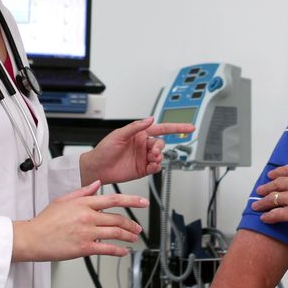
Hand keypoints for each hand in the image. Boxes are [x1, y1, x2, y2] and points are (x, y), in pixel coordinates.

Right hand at [12, 180, 147, 261]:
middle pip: (117, 218)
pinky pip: (106, 249)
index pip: (113, 199)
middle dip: (131, 224)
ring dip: (128, 236)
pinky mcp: (84, 247)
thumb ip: (83, 191)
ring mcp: (87, 232)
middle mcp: (87, 216)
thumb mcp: (63, 199)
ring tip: (133, 238)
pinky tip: (123, 251)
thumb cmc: (45, 220)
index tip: (142, 202)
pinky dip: (118, 251)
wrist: (32, 238)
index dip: (132, 200)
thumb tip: (97, 184)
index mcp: (83, 203)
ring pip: (115, 233)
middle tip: (137, 227)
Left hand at [80, 117, 194, 184]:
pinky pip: (155, 167)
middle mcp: (143, 145)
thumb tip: (150, 119)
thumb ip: (136, 127)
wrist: (98, 167)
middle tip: (153, 152)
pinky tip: (151, 166)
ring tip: (151, 159)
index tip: (189, 127)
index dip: (176, 127)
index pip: (161, 128)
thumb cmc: (104, 149)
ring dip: (158, 157)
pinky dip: (156, 167)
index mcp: (140, 133)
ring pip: (160, 156)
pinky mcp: (143, 169)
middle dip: (160, 147)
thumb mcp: (119, 134)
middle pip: (161, 143)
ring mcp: (143, 157)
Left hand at [252, 164, 287, 242]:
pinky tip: (264, 218)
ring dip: (263, 202)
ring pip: (272, 198)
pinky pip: (275, 214)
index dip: (277, 173)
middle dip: (267, 187)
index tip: (271, 175)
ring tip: (257, 205)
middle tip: (260, 189)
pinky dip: (268, 216)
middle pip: (277, 183)